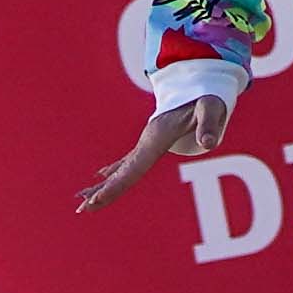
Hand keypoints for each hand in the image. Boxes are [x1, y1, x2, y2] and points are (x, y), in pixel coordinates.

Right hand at [81, 92, 233, 212]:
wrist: (196, 83)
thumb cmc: (205, 98)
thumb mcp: (210, 109)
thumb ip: (208, 125)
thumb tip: (208, 143)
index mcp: (155, 139)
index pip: (132, 170)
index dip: (114, 186)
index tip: (96, 200)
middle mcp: (145, 143)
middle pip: (121, 174)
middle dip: (101, 192)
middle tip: (82, 209)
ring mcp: (146, 143)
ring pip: (120, 170)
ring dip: (103, 185)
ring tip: (82, 200)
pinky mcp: (150, 143)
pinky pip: (128, 162)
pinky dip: (114, 172)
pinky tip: (101, 177)